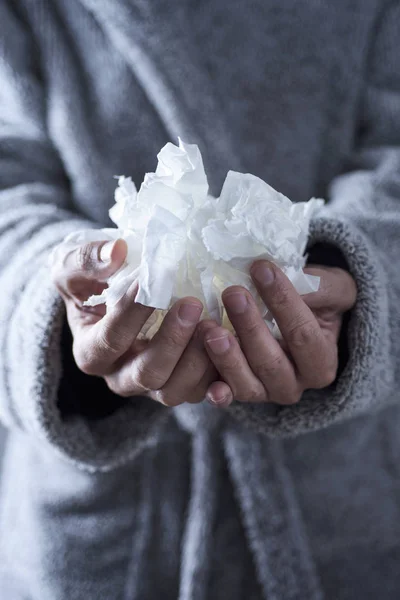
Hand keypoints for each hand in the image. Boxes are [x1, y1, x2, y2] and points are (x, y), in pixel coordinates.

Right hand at [51, 238, 216, 405]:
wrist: (111, 298)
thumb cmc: (92, 281)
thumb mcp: (75, 267)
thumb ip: (88, 260)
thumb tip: (117, 251)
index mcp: (92, 353)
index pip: (111, 340)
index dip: (131, 314)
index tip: (150, 281)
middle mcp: (121, 377)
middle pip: (148, 373)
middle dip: (173, 341)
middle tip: (192, 305)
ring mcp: (154, 386)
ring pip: (177, 389)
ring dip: (200, 359)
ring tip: (214, 323)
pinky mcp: (182, 385)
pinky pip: (203, 391)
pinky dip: (220, 375)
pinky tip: (233, 346)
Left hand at [201, 260, 356, 406]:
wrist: (299, 320)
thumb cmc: (317, 303)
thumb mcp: (332, 290)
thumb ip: (319, 287)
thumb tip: (285, 278)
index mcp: (321, 364)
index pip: (303, 334)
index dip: (283, 302)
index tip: (262, 269)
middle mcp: (294, 385)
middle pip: (271, 362)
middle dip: (250, 327)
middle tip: (233, 294)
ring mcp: (265, 392)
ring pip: (247, 384)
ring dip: (228, 358)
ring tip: (211, 330)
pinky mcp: (238, 392)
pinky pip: (227, 395)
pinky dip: (218, 392)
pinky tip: (209, 386)